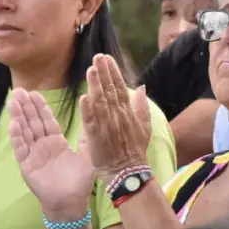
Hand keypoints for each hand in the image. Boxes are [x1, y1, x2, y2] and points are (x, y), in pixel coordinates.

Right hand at [9, 89, 93, 215]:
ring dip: (18, 117)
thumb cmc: (80, 181)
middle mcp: (43, 146)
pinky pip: (21, 149)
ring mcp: (33, 155)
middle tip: (18, 90)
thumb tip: (92, 117)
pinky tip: (13, 124)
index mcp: (56, 142)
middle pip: (33, 122)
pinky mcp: (27, 167)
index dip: (40, 107)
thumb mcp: (87, 154)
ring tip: (12, 101)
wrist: (71, 202)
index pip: (46, 120)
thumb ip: (86, 136)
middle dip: (26, 106)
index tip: (34, 92)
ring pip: (24, 132)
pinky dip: (17, 137)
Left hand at [80, 54, 150, 179]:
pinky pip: (91, 121)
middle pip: (109, 91)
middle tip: (97, 56)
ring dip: (95, 85)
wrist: (127, 172)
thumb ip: (142, 106)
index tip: (107, 58)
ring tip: (90, 69)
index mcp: (127, 112)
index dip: (113, 72)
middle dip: (104, 72)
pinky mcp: (96, 137)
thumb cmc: (134, 150)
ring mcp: (107, 126)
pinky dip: (88, 110)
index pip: (120, 87)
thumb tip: (141, 87)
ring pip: (100, 102)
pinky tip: (83, 97)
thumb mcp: (144, 126)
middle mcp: (117, 116)